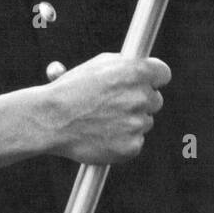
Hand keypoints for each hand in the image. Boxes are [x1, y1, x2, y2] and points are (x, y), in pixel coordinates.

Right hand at [43, 53, 169, 163]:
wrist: (50, 120)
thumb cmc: (70, 90)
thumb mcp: (97, 65)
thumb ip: (125, 65)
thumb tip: (142, 65)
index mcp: (136, 72)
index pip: (163, 74)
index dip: (154, 79)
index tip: (148, 83)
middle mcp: (141, 96)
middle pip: (155, 100)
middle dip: (140, 102)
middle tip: (115, 105)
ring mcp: (137, 123)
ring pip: (144, 122)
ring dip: (129, 122)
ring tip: (101, 121)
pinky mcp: (132, 146)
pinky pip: (136, 142)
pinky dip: (122, 141)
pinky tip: (102, 136)